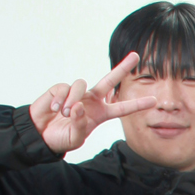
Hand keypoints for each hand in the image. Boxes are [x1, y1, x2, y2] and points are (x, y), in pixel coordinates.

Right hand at [29, 53, 159, 155]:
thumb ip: (80, 124)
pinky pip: (64, 88)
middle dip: (122, 68)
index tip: (154, 100)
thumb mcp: (75, 137)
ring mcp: (77, 93)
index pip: (121, 108)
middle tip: (136, 56)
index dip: (136, 104)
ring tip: (62, 114)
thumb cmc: (61, 138)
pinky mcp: (61, 89)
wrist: (40, 134)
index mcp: (100, 114)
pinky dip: (58, 100)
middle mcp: (91, 100)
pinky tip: (53, 110)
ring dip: (72, 100)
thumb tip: (79, 106)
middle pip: (109, 81)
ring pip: (81, 84)